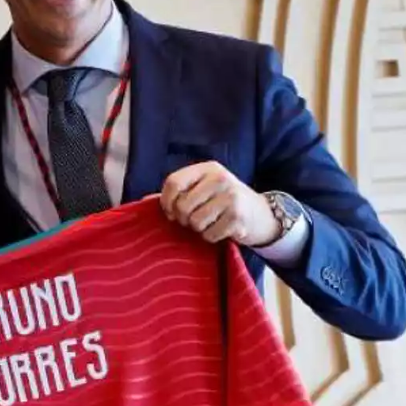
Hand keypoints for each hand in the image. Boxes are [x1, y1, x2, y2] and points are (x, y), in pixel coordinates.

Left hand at [159, 162, 280, 247]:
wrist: (262, 214)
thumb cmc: (225, 201)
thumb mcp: (204, 189)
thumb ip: (178, 193)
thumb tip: (143, 202)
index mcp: (208, 169)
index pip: (173, 182)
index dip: (166, 201)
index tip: (169, 212)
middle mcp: (220, 179)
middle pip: (183, 205)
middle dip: (183, 219)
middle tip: (192, 220)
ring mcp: (231, 198)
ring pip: (195, 222)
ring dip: (198, 229)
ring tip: (209, 223)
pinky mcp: (238, 218)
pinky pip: (209, 235)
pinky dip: (211, 237)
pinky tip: (220, 230)